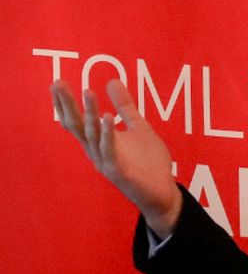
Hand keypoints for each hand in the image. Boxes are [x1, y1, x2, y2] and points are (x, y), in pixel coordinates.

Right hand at [51, 78, 181, 237]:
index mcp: (99, 142)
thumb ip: (126, 107)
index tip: (57, 83)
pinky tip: (107, 116)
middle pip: (77, 126)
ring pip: (92, 136)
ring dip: (89, 114)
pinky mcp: (118, 171)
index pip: (77, 121)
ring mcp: (106, 162)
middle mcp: (97, 151)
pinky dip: (108, 133)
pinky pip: (110, 150)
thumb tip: (112, 81)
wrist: (163, 192)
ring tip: (88, 92)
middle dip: (68, 105)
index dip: (66, 104)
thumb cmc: (149, 162)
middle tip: (57, 83)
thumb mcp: (138, 127)